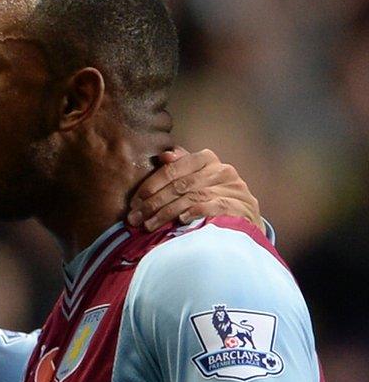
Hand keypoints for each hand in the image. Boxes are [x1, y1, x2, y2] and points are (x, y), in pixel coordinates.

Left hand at [127, 147, 262, 231]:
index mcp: (207, 159)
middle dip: (153, 203)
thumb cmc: (214, 195)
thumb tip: (163, 155)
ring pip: (190, 198)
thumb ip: (180, 166)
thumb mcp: (197, 177)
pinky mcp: (239, 206)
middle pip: (179, 186)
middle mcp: (220, 171)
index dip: (151, 185)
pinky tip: (179, 220)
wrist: (245, 216)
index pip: (173, 169)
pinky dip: (193, 212)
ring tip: (148, 225)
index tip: (135, 200)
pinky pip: (211, 207)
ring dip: (165, 213)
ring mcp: (231, 188)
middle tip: (135, 217)